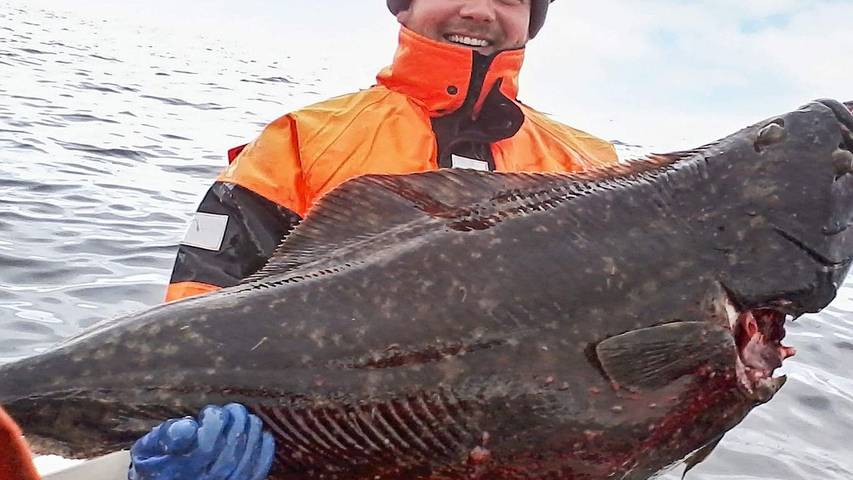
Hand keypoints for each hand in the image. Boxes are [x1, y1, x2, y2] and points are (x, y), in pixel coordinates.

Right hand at [128, 403, 274, 479]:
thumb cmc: (156, 465)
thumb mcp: (148, 450)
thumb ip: (164, 436)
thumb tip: (188, 426)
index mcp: (183, 466)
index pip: (207, 440)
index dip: (213, 418)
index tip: (206, 414)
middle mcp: (207, 478)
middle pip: (233, 441)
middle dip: (235, 418)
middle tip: (229, 410)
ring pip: (249, 450)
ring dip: (250, 427)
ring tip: (241, 419)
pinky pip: (261, 467)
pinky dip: (264, 446)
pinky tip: (260, 434)